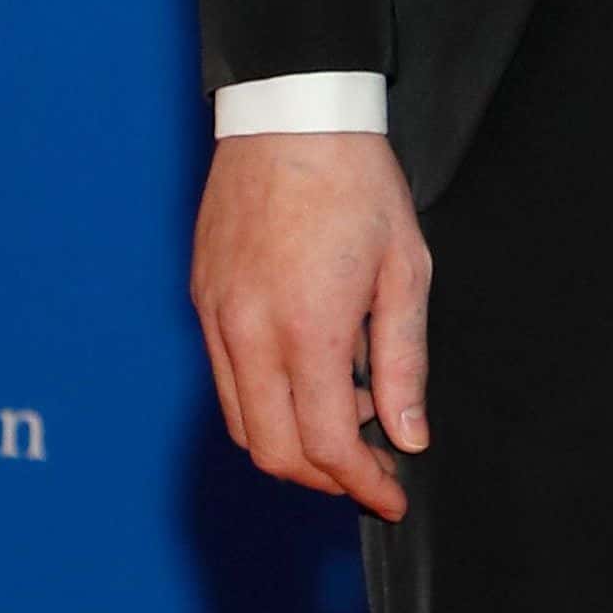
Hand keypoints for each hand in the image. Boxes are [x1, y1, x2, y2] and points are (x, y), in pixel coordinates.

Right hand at [190, 132, 429, 522]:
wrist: (292, 116)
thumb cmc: (358, 184)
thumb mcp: (405, 269)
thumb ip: (405, 360)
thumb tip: (408, 435)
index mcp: (308, 329)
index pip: (329, 444)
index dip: (362, 484)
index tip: (392, 496)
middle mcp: (251, 333)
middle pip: (276, 452)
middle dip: (327, 479)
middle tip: (372, 471)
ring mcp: (218, 318)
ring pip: (243, 424)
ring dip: (294, 446)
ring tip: (350, 421)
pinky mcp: (203, 301)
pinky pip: (226, 381)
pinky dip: (266, 404)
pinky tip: (310, 378)